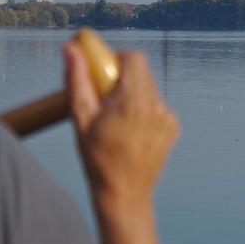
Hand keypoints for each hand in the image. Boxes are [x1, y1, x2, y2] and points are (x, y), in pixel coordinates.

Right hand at [63, 43, 179, 243]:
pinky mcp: (173, 127)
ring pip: (150, 89)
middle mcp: (156, 106)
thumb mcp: (81, 119)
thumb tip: (71, 49)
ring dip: (133, 94)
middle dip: (123, 77)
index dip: (117, 58)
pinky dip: (143, 110)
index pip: (134, 58)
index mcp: (134, 101)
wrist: (124, 194)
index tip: (103, 71)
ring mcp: (168, 117)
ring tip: (116, 119)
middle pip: (143, 72)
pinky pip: (157, 106)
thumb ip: (77, 81)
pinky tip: (130, 131)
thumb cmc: (97, 158)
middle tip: (105, 96)